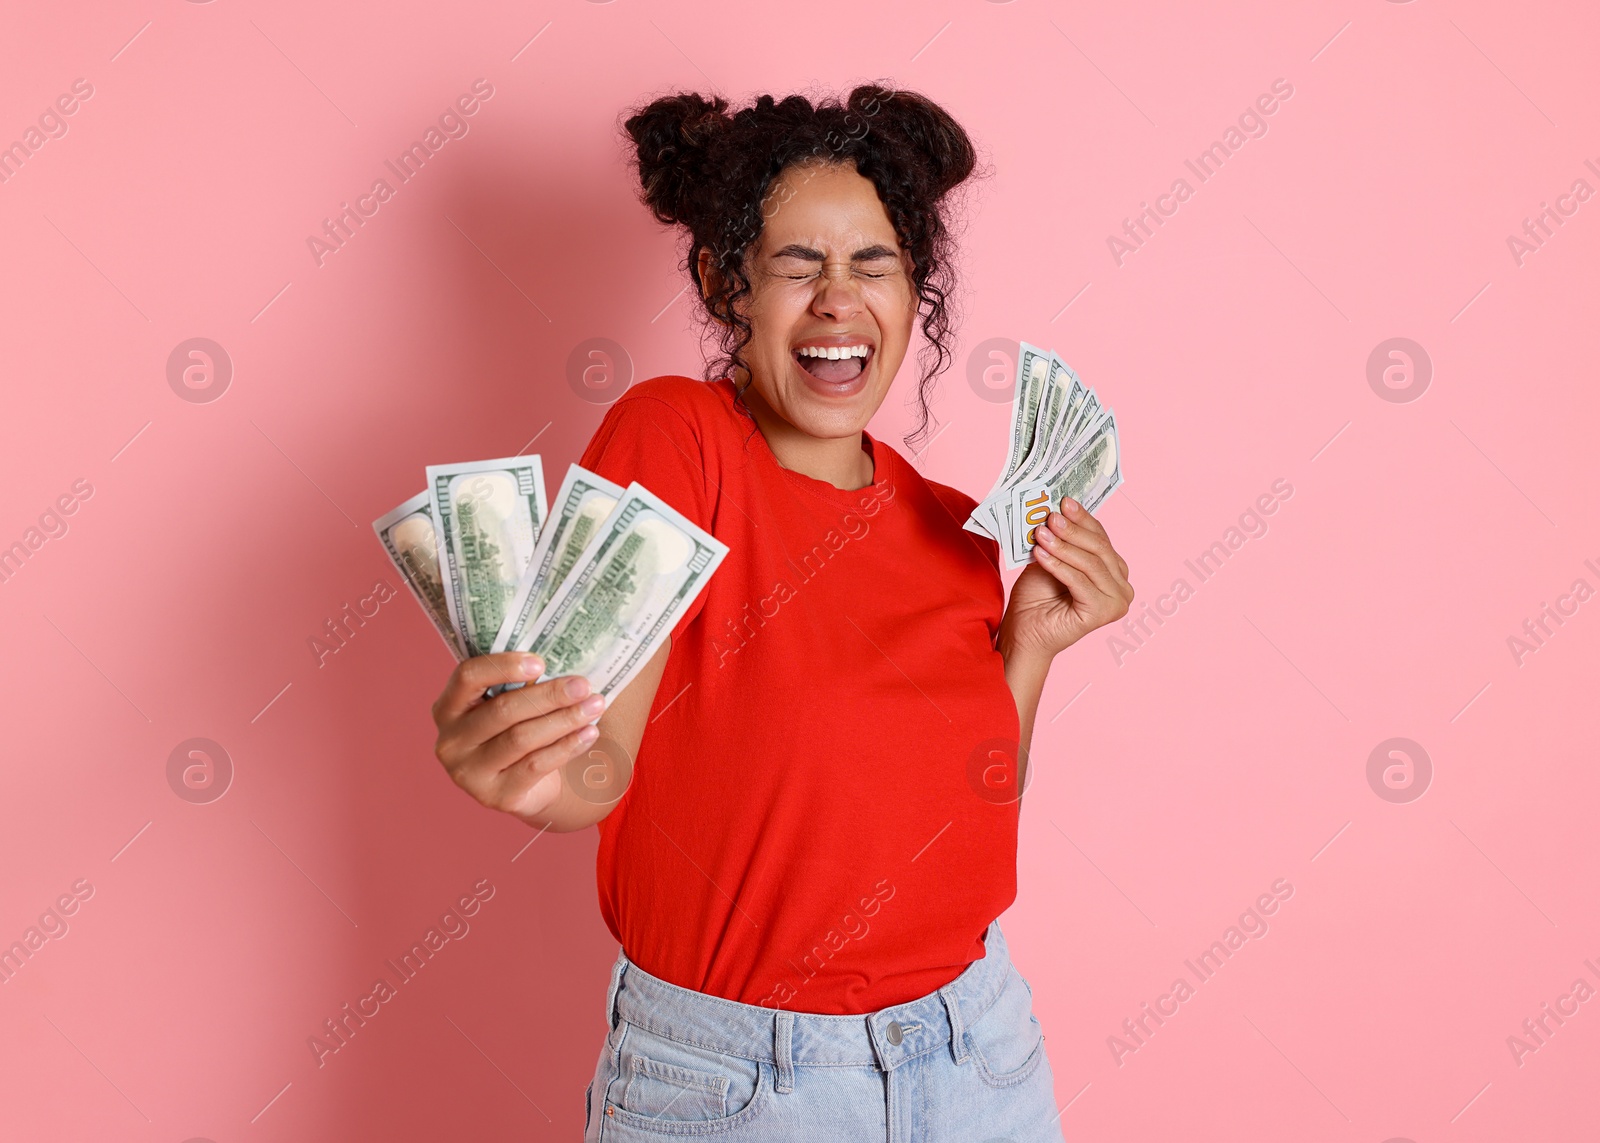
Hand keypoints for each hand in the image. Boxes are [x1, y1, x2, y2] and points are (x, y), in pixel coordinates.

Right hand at [431, 652, 604, 822]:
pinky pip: (536, 766)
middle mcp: (450, 741)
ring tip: (595, 705)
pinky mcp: (496, 797)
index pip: (467, 677)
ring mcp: (469, 773)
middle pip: (503, 710)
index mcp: (448, 707)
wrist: (525, 786)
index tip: (541, 662)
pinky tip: (590, 733)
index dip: (503, 666)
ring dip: (564, 719)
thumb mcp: (509, 705)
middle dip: (548, 695)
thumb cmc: (516, 730)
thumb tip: (565, 659)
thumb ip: (522, 684)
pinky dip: (567, 746)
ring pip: (522, 738)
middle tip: (582, 685)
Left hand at [999, 497, 1132, 658]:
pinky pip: (1080, 581)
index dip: (1083, 519)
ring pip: (1091, 564)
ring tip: (1040, 533)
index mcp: (1115, 572)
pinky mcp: (1103, 613)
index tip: (1064, 501)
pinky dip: (1059, 565)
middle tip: (1051, 516)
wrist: (1024, 634)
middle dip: (1073, 530)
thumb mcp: (1050, 559)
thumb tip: (1059, 508)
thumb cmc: (1037, 598)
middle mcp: (1123, 587)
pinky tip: (1040, 554)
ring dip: (1063, 546)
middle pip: (1099, 549)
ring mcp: (1117, 602)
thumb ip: (1061, 538)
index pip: (1101, 538)